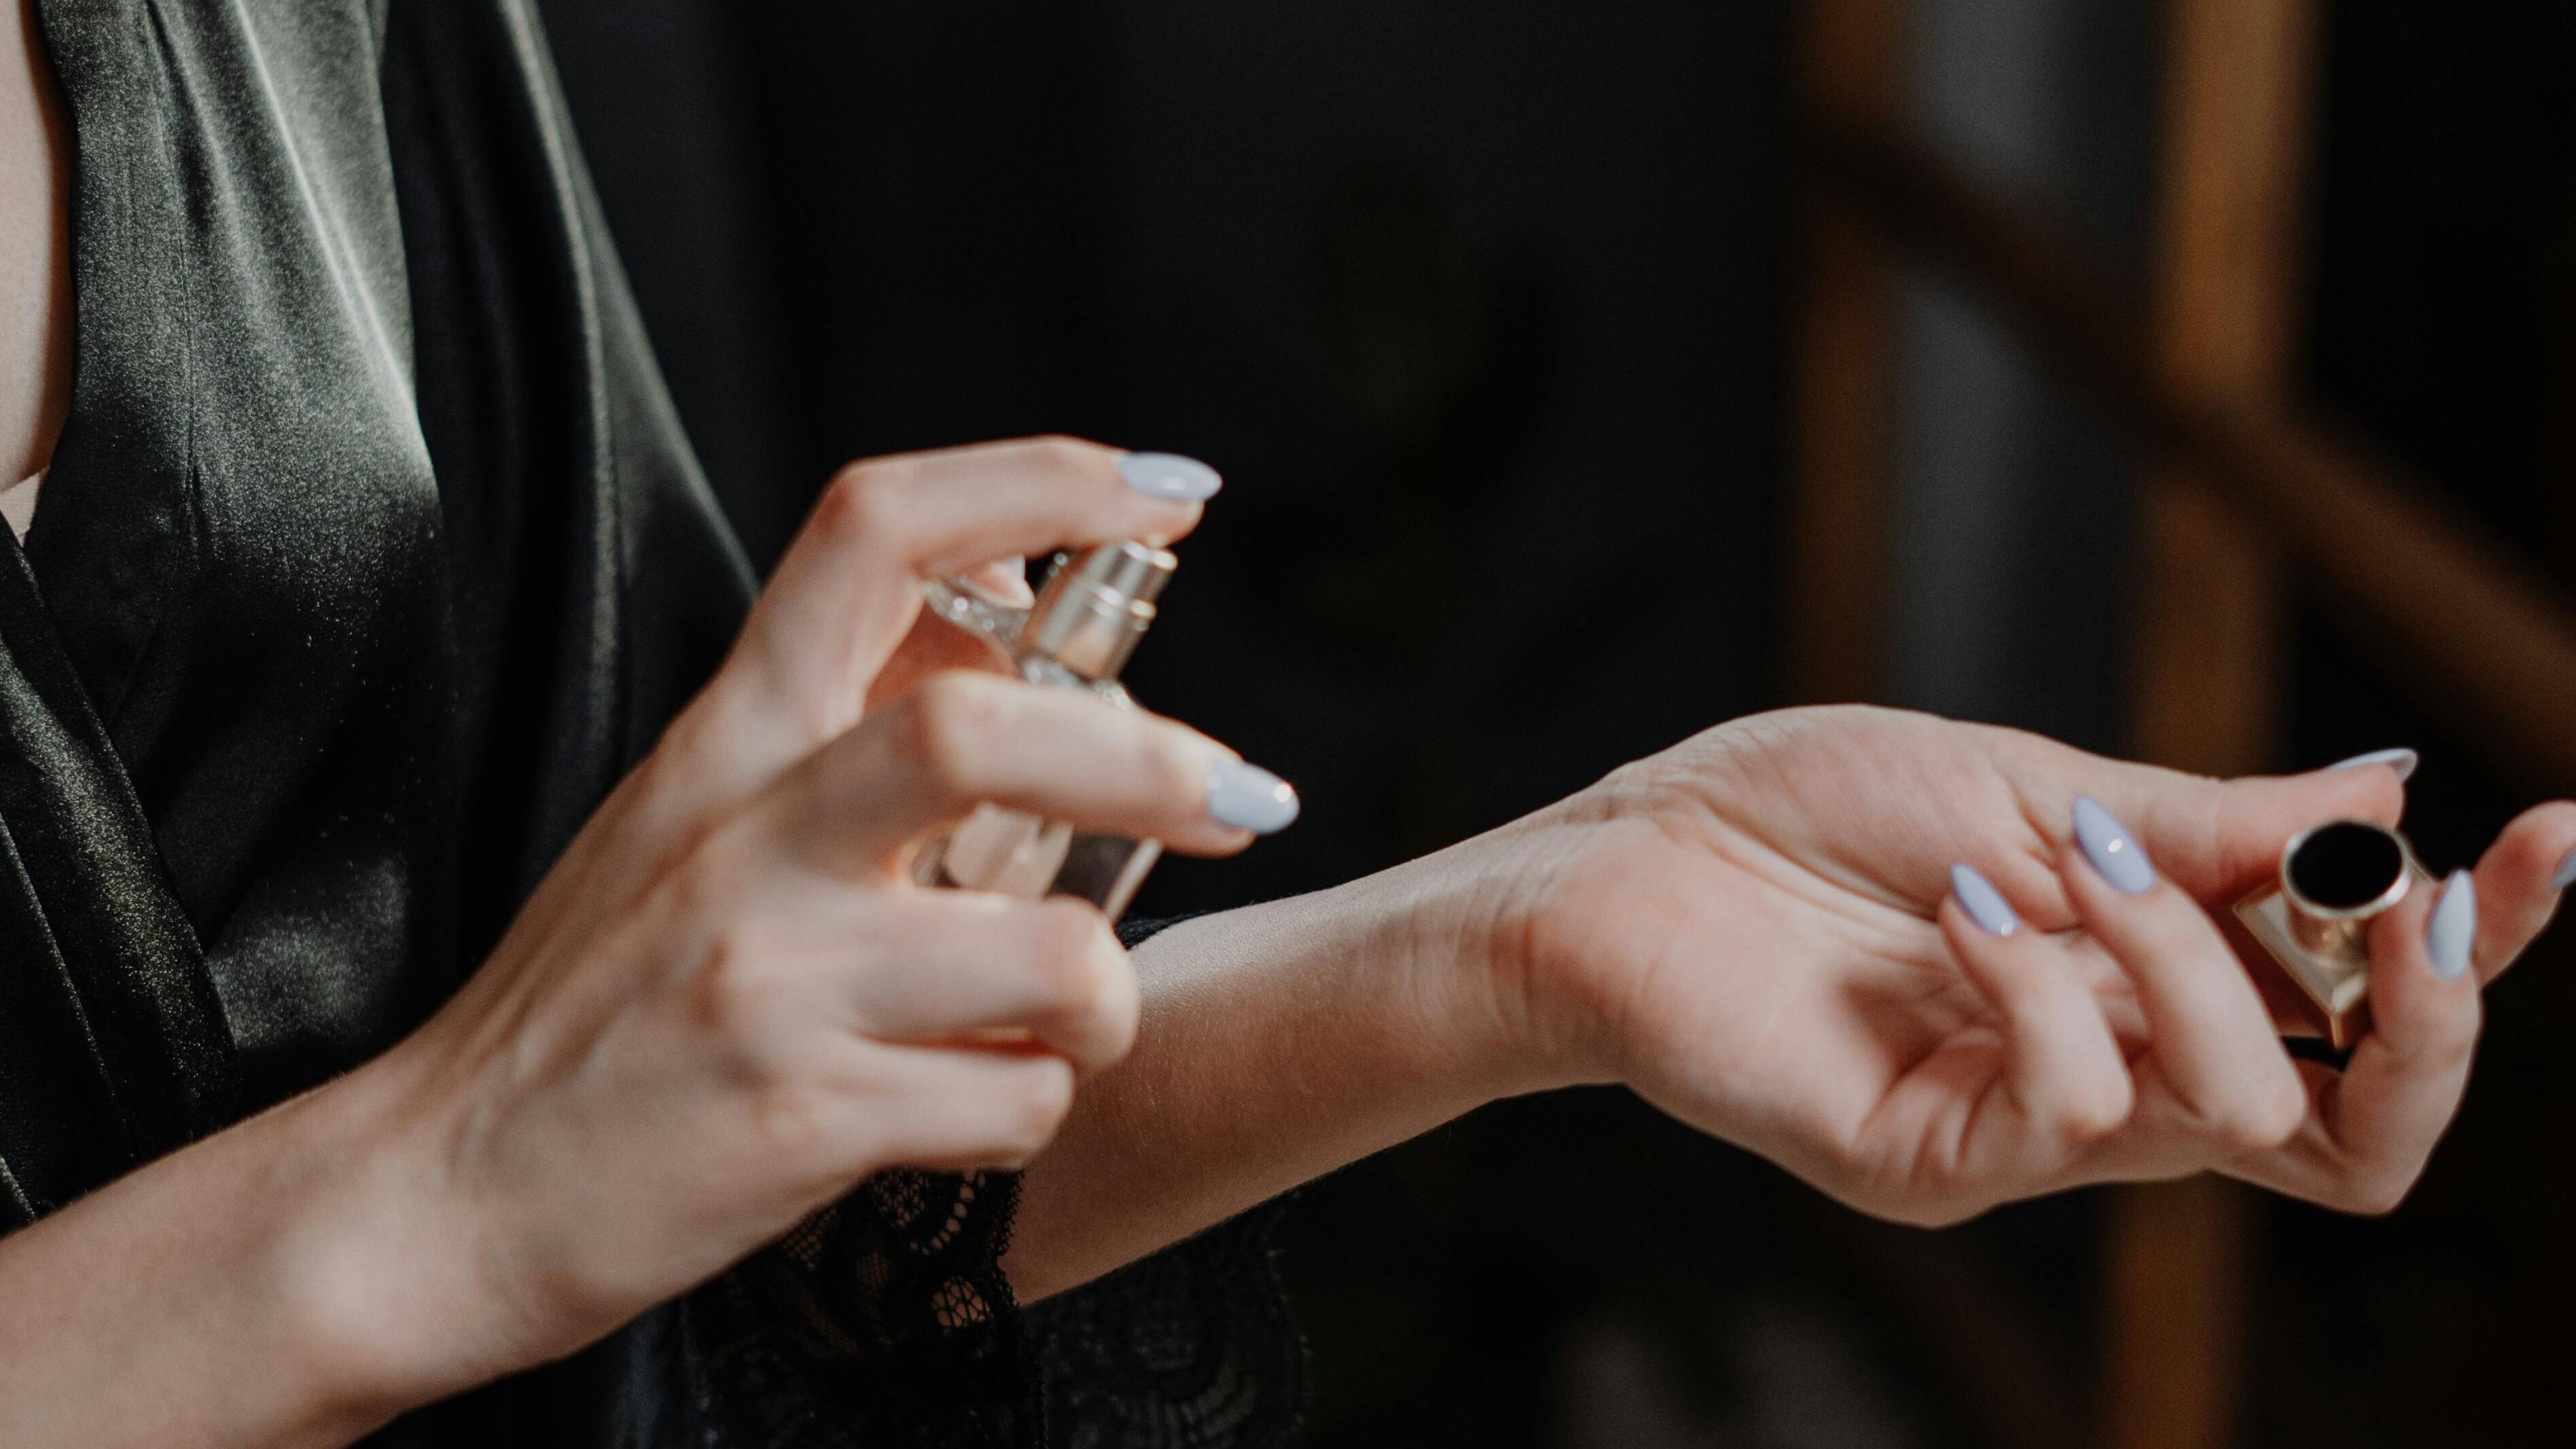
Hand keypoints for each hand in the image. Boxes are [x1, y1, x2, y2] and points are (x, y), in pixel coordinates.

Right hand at [320, 439, 1263, 1407]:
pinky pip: (1014, 1103)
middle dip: (1153, 763)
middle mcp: (747, 836)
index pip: (875, 530)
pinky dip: (1038, 1106)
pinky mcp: (799, 1119)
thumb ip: (841, 727)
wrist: (441, 1197)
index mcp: (728, 737)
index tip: (1170, 494)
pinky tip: (978, 1108)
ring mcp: (771, 978)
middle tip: (1245, 800)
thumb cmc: (600, 1004)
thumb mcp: (694, 823)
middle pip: (983, 732)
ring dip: (1110, 994)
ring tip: (1077, 1022)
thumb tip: (1015, 630)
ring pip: (1048, 950)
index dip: (1040, 481)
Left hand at [1492, 706, 2575, 1224]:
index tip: (2554, 834)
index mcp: (2152, 975)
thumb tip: (2394, 790)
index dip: (2479, 946)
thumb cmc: (1804, 811)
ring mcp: (2032, 1132)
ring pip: (2243, 1118)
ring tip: (2073, 859)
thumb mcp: (2031, 788)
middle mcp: (2117, 1070)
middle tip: (2408, 899)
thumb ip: (2209, 825)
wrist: (1627, 858)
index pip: (2362, 1013)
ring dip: (2189, 962)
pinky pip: (2076, 1111)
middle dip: (2430, 1018)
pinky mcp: (1941, 1164)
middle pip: (2359, 1132)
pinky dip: (2045, 986)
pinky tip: (1967, 907)